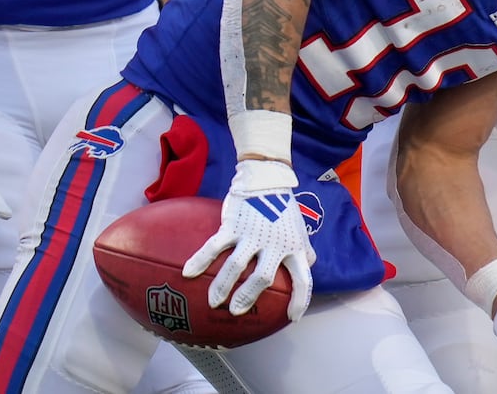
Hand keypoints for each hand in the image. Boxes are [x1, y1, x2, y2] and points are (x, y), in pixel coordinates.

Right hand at [182, 159, 313, 320]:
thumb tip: (308, 265)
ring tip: (213, 301)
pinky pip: (214, 246)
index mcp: (293, 247)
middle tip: (236, 311)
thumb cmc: (283, 207)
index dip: (300, 301)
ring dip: (223, 286)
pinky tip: (188, 273)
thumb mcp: (299, 229)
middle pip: (262, 278)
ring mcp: (252, 235)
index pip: (303, 280)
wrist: (266, 179)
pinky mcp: (233, 225)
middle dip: (247, 297)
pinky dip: (201, 260)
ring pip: (235, 265)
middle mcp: (273, 245)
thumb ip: (303, 249)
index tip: (292, 318)